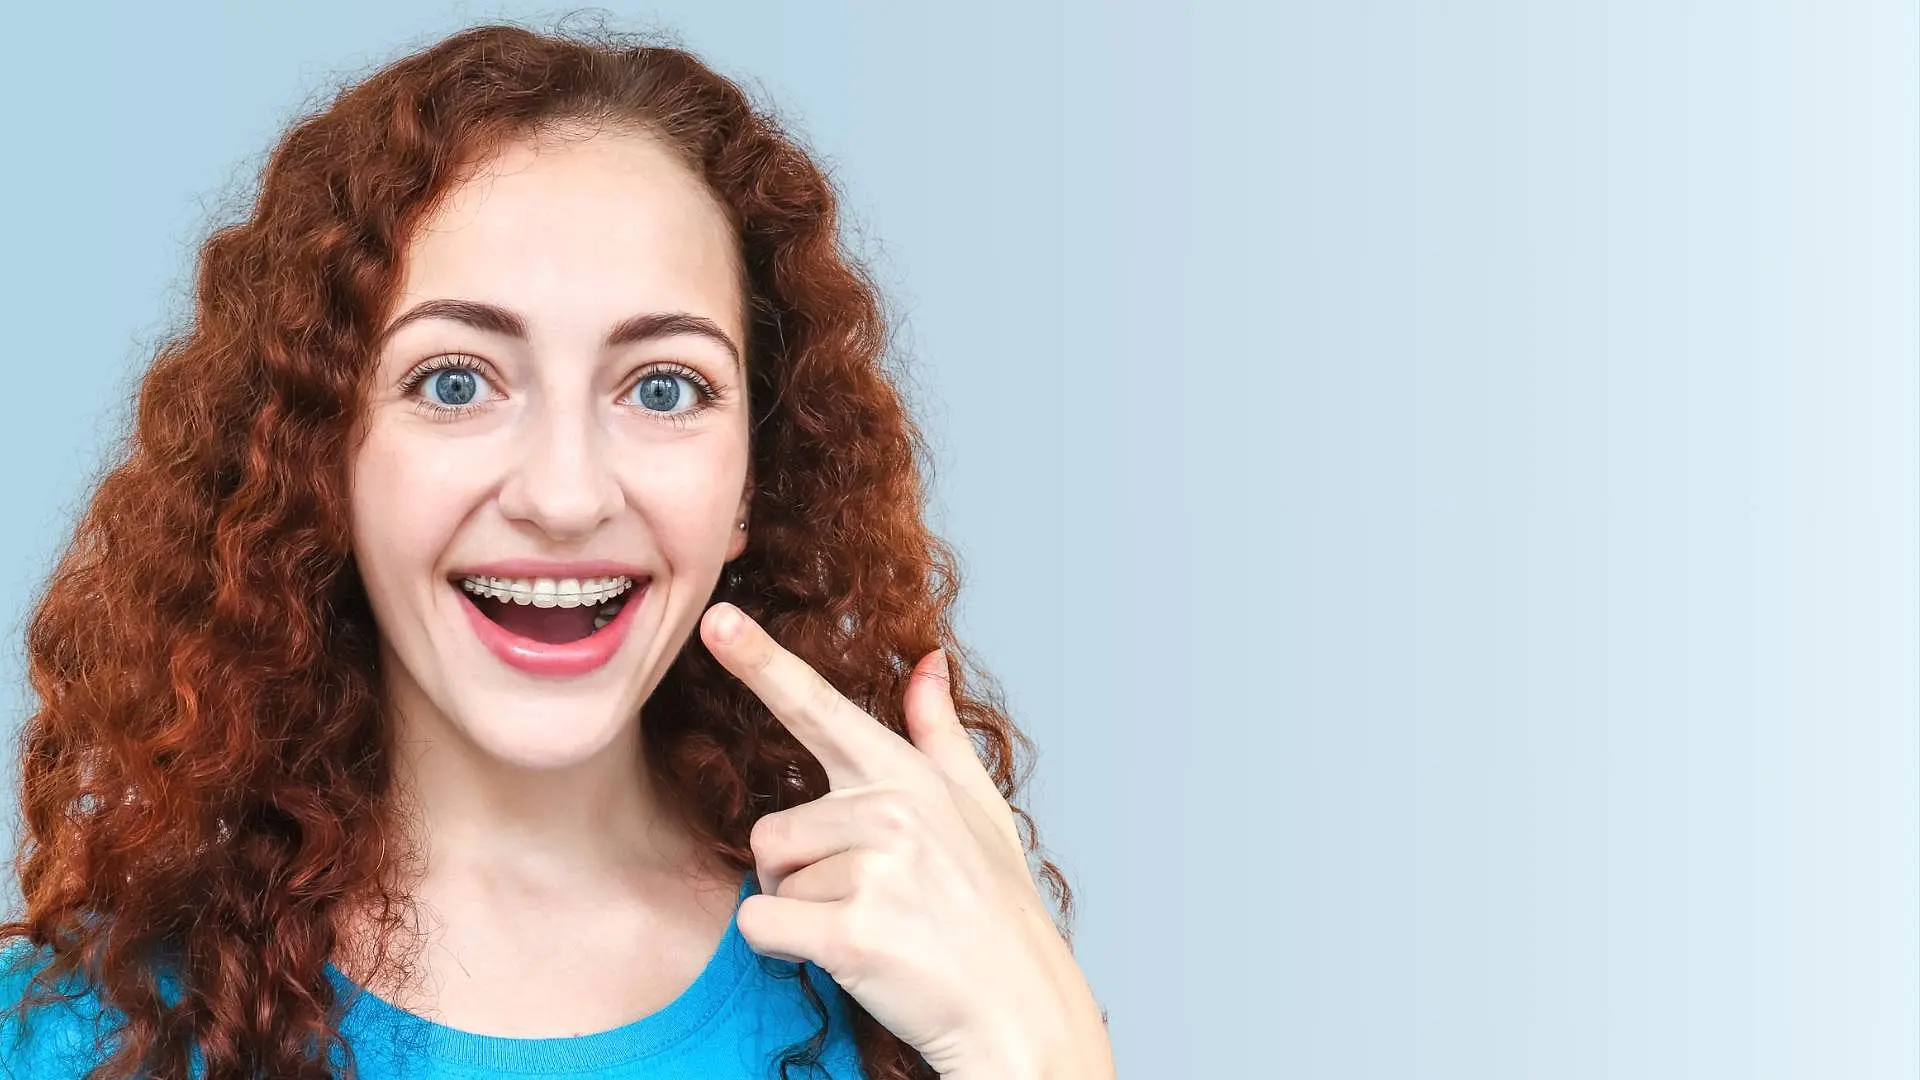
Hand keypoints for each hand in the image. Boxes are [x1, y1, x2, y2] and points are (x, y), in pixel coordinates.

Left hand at [701, 602, 1111, 1077]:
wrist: (1017, 1006)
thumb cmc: (995, 911)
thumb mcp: (979, 810)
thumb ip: (938, 733)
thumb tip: (928, 662)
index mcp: (907, 776)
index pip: (819, 706)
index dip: (761, 661)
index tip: (716, 621)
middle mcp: (889, 810)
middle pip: (772, 827)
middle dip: (800, 872)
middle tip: (867, 899)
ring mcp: (872, 869)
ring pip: (769, 879)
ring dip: (800, 912)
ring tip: (869, 925)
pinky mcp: (851, 931)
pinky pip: (761, 925)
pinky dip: (785, 949)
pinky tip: (846, 955)